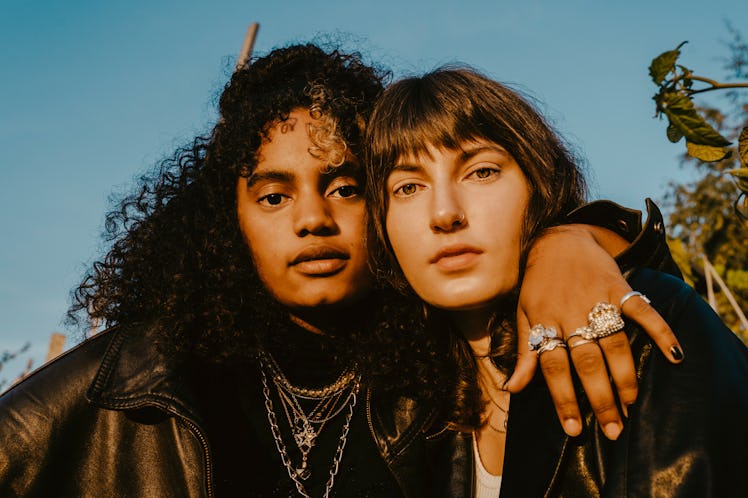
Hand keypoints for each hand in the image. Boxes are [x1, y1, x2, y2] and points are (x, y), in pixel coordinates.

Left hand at [505, 224, 683, 439]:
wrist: (557, 240)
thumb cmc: (538, 284)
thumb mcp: (524, 315)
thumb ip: (524, 353)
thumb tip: (513, 389)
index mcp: (546, 321)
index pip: (553, 367)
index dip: (563, 398)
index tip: (574, 429)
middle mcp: (571, 313)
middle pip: (586, 361)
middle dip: (599, 397)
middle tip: (613, 428)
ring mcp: (597, 300)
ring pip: (614, 343)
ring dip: (624, 376)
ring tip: (631, 404)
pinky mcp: (619, 287)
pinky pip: (642, 311)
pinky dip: (660, 331)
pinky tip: (675, 355)